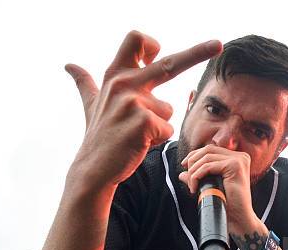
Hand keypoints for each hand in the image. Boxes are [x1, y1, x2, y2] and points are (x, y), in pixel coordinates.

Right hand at [65, 31, 221, 188]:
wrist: (93, 169)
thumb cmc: (99, 137)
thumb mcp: (91, 105)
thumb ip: (85, 83)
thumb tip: (69, 65)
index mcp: (115, 75)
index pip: (135, 41)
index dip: (151, 43)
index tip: (159, 51)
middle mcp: (124, 83)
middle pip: (169, 63)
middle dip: (198, 52)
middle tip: (218, 44)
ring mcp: (133, 102)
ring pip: (168, 110)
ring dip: (158, 126)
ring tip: (135, 135)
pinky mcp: (143, 122)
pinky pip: (167, 128)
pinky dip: (157, 139)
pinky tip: (138, 144)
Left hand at [179, 144, 264, 235]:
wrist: (239, 219)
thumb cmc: (228, 206)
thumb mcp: (210, 187)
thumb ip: (198, 177)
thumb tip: (181, 174)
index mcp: (237, 159)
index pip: (211, 149)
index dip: (195, 155)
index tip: (184, 166)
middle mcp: (240, 157)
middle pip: (208, 149)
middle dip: (192, 161)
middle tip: (187, 175)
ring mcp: (239, 160)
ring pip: (206, 158)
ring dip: (193, 172)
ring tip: (192, 186)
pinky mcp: (235, 166)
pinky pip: (207, 167)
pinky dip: (197, 176)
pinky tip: (195, 188)